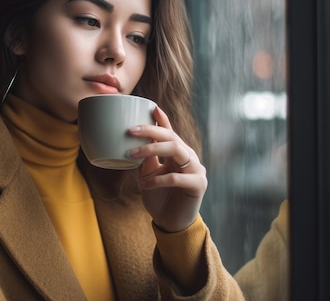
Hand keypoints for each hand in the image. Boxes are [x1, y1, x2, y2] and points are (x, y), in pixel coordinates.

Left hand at [127, 106, 206, 231]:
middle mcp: (188, 157)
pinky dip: (158, 180)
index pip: (170, 132)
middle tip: (130, 130)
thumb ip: (146, 160)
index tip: (151, 107)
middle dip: (151, 130)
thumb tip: (134, 143)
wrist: (171, 222)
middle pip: (171, 137)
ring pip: (176, 150)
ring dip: (152, 149)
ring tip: (132, 154)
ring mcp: (196, 169)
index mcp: (177, 153)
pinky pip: (177, 177)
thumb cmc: (159, 197)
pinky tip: (145, 185)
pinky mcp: (198, 184)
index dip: (162, 120)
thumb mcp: (148, 176)